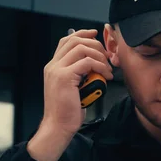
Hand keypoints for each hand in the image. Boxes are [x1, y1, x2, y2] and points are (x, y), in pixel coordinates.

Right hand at [27, 28, 113, 160]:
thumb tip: (95, 64)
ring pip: (81, 49)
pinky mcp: (64, 77)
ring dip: (99, 56)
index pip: (66, 41)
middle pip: (75, 41)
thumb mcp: (73, 87)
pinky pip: (87, 63)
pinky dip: (100, 66)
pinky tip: (106, 76)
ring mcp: (57, 70)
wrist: (58, 126)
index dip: (82, 34)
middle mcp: (53, 65)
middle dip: (95, 45)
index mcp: (54, 66)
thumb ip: (79, 73)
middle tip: (107, 57)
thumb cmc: (67, 111)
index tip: (95, 35)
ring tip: (107, 69)